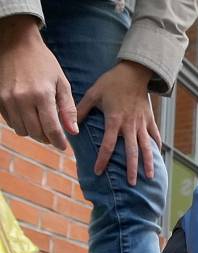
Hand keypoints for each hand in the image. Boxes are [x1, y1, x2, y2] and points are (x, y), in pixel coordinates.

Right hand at [0, 15, 78, 149]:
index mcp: (42, 95)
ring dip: (33, 132)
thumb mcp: (62, 83)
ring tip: (41, 123)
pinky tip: (28, 116)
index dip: (59, 142)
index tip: (63, 146)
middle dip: (47, 138)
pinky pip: (10, 122)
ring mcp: (7, 99)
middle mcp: (22, 99)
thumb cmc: (43, 63)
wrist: (16, 43)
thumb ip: (68, 109)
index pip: (51, 129)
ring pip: (21, 130)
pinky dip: (20, 124)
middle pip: (36, 133)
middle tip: (54, 134)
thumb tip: (73, 132)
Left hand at [76, 60, 160, 185]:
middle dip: (132, 169)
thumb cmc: (111, 82)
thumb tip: (69, 124)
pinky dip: (156, 146)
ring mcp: (142, 123)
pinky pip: (155, 135)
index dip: (102, 159)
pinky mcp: (150, 119)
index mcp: (115, 120)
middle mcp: (130, 125)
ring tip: (150, 177)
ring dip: (149, 163)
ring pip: (147, 147)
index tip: (98, 171)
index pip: (108, 145)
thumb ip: (81, 109)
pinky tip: (157, 155)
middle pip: (132, 151)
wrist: (134, 72)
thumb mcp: (93, 93)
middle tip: (131, 184)